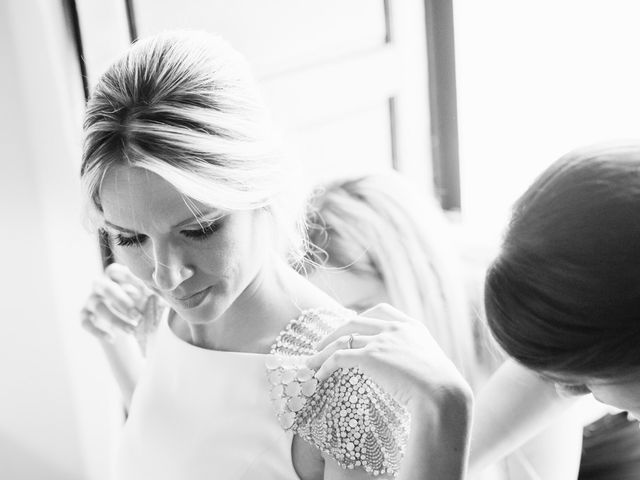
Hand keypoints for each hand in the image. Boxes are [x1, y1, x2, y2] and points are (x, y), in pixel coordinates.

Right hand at [81, 263, 164, 351]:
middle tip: (138, 316)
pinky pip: (86, 322)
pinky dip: (97, 331)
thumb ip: (156, 294)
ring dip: (115, 319)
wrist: (125, 322)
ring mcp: (91, 299)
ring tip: (132, 331)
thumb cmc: (139, 302)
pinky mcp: (84, 314)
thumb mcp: (148, 297)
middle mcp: (101, 284)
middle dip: (123, 302)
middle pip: (106, 288)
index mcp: (115, 275)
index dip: (131, 280)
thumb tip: (173, 293)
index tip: (147, 292)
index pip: (118, 271)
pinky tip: (112, 338)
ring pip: (98, 306)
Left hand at [307, 303, 471, 413]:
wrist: (443, 395)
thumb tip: (409, 372)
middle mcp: (394, 328)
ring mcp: (381, 340)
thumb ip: (416, 359)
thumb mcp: (432, 364)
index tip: (351, 326)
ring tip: (311, 361)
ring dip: (323, 351)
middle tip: (322, 344)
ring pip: (342, 340)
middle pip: (355, 321)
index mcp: (411, 326)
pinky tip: (318, 375)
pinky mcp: (370, 356)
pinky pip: (338, 358)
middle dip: (335, 332)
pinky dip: (324, 366)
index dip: (363, 317)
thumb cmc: (442, 390)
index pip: (382, 310)